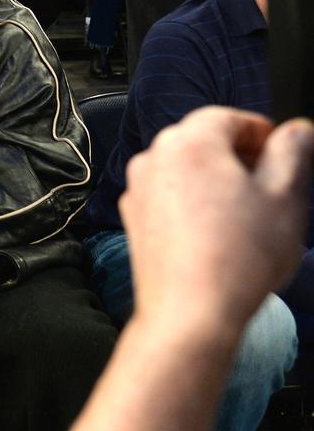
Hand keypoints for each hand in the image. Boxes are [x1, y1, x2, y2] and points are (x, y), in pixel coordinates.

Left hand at [120, 107, 313, 334]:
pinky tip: (215, 230)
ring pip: (183, 169)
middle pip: (202, 140)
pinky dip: (192, 201)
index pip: (228, 117)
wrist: (190, 313)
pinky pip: (168, 195)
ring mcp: (138, 189)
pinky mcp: (133, 218)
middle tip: (268, 184)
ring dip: (214, 179)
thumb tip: (296, 131)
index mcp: (188, 143)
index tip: (281, 153)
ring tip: (244, 213)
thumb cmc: (236, 259)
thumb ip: (292, 153)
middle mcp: (153, 159)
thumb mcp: (284, 197)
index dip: (261, 133)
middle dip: (237, 155)